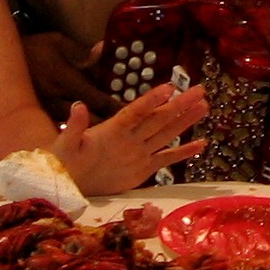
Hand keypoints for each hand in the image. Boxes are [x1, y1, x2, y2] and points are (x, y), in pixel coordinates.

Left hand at [54, 81, 209, 194]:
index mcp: (114, 129)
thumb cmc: (66, 160)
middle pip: (159, 118)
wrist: (69, 182)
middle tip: (200, 89)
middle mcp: (131, 137)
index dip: (152, 100)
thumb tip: (77, 105)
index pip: (137, 112)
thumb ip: (74, 126)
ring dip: (185, 121)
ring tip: (203, 106)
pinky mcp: (144, 170)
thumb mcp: (67, 143)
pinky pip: (167, 159)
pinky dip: (183, 153)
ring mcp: (140, 152)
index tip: (169, 87)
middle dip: (180, 104)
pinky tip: (201, 144)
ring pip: (167, 133)